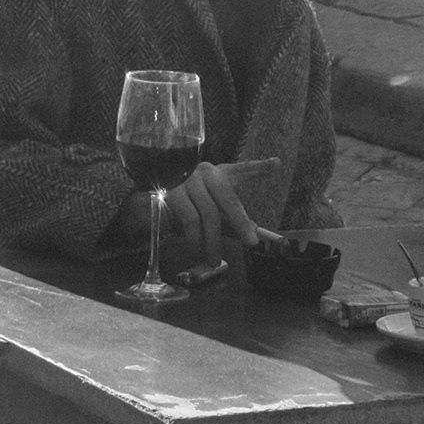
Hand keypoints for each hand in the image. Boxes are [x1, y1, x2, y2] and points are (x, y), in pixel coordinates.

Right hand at [155, 159, 278, 273]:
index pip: (242, 169)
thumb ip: (230, 221)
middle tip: (251, 242)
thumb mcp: (210, 210)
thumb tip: (253, 232)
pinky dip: (195, 237)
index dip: (259, 167)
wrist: (147, 204)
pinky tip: (196, 248)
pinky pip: (189, 219)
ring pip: (208, 213)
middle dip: (241, 222)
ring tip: (214, 259)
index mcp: (219, 175)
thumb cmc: (186, 206)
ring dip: (213, 240)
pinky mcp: (171, 192)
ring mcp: (187, 181)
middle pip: (227, 197)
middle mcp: (205, 173)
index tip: (276, 164)